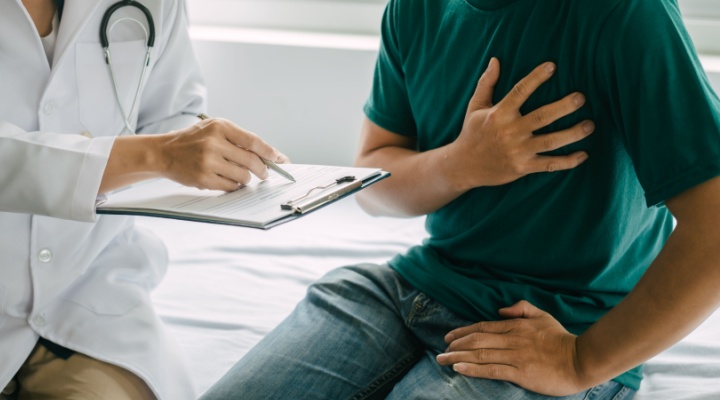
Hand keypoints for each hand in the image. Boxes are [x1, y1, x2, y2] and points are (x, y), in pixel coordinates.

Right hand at [156, 117, 288, 190]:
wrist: (164, 152)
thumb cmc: (192, 140)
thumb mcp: (213, 129)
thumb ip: (237, 139)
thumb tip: (267, 154)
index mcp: (220, 127)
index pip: (253, 141)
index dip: (270, 152)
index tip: (280, 159)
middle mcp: (214, 143)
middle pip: (252, 161)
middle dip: (263, 170)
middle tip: (265, 173)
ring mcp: (208, 162)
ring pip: (243, 176)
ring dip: (246, 178)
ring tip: (240, 175)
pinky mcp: (204, 178)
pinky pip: (231, 186)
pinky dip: (234, 185)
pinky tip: (227, 179)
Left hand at [436, 300, 586, 395]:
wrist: (580, 360)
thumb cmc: (561, 339)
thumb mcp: (542, 315)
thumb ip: (522, 308)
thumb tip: (500, 309)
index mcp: (515, 325)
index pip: (483, 327)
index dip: (463, 331)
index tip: (449, 337)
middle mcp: (511, 339)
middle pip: (476, 340)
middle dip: (456, 345)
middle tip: (440, 350)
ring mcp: (515, 356)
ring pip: (480, 355)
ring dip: (458, 357)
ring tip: (442, 360)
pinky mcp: (520, 373)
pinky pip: (492, 369)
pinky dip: (473, 369)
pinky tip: (459, 368)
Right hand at [447, 58, 594, 189]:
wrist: (463, 167)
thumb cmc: (471, 133)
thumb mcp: (475, 107)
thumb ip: (487, 83)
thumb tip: (496, 60)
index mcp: (499, 114)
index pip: (521, 91)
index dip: (536, 78)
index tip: (552, 66)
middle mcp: (511, 131)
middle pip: (543, 117)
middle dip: (564, 107)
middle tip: (581, 98)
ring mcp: (518, 151)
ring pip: (551, 141)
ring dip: (573, 133)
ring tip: (590, 125)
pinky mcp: (523, 167)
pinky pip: (549, 164)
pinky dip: (568, 161)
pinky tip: (583, 154)